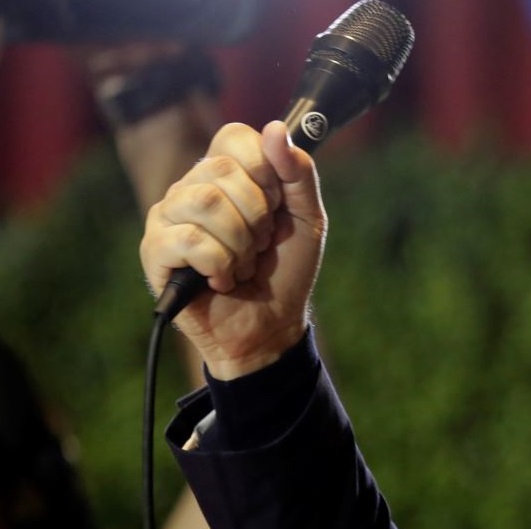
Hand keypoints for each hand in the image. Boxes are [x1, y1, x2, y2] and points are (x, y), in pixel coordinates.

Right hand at [140, 121, 323, 379]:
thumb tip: (277, 130)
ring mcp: (168, 216)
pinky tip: (221, 280)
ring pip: (205, 202)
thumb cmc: (283, 271)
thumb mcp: (307, 221)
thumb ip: (299, 175)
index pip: (235, 136)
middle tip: (259, 245)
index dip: (263, 167)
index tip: (277, 202)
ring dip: (239, 243)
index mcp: (226, 174)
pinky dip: (219, 265)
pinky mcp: (155, 250)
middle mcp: (192, 187)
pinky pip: (189, 240)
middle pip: (222, 170)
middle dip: (258, 216)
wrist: (270, 326)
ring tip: (241, 264)